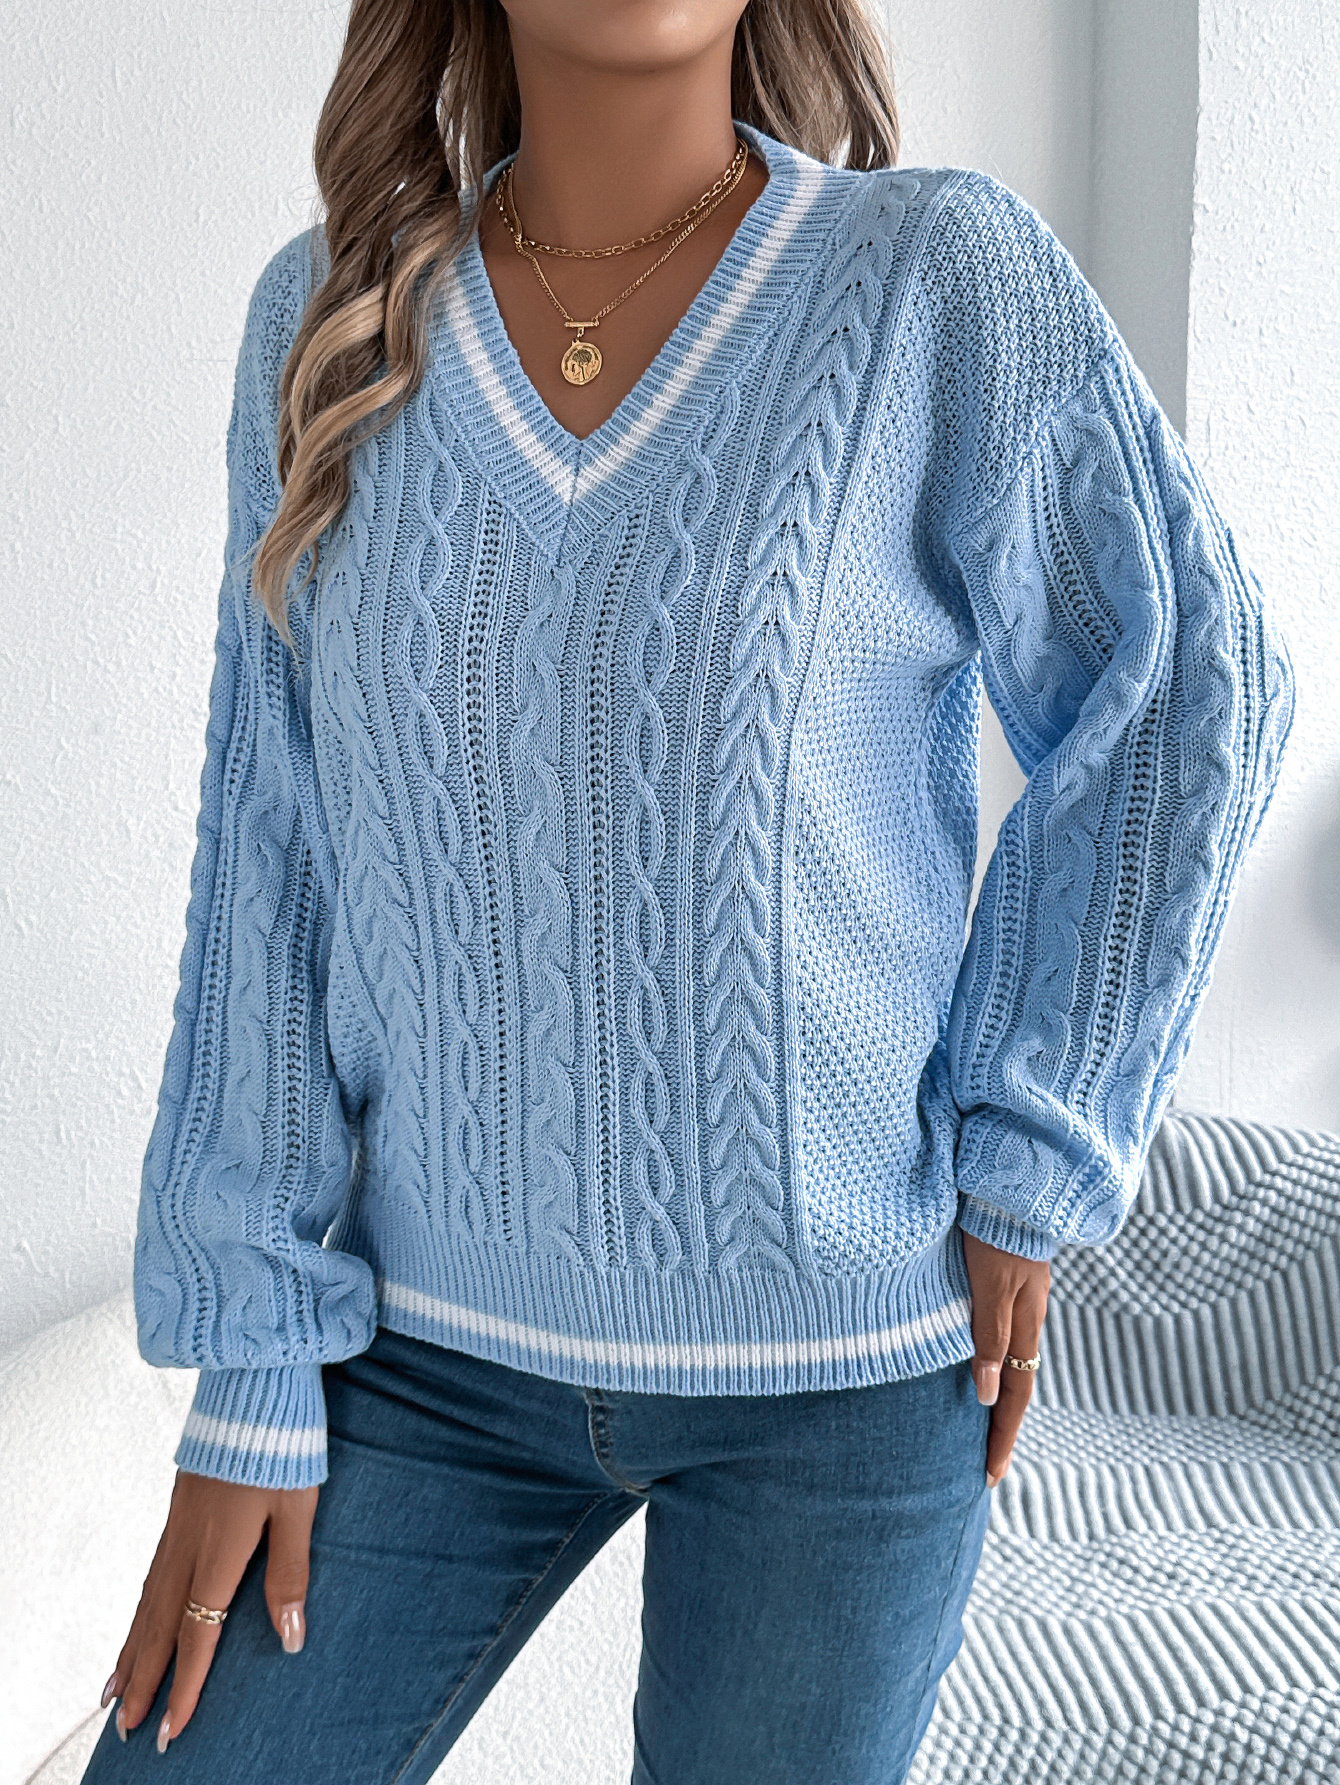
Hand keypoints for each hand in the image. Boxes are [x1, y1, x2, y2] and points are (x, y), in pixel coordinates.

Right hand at [101, 1469, 317, 1751]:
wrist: (252, 1384)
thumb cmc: (282, 1445)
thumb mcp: (298, 1508)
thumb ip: (290, 1572)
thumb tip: (290, 1636)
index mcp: (218, 1549)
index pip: (198, 1632)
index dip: (185, 1684)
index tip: (171, 1728)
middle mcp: (188, 1543)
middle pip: (160, 1626)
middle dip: (144, 1680)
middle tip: (129, 1726)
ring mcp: (178, 1525)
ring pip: (149, 1601)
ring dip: (134, 1650)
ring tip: (117, 1691)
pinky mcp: (178, 1509)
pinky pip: (151, 1574)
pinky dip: (140, 1609)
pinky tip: (141, 1621)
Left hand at [961, 1231, 1049, 1488]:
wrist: (1011, 1181)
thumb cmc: (994, 1231)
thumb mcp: (989, 1286)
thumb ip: (989, 1335)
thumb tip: (988, 1395)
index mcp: (1024, 1325)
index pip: (1015, 1396)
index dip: (1001, 1437)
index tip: (988, 1478)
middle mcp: (1027, 1317)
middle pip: (1017, 1384)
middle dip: (1002, 1427)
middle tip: (987, 1465)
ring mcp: (1022, 1298)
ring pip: (1012, 1361)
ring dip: (999, 1397)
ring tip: (983, 1425)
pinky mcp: (1011, 1279)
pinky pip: (1006, 1335)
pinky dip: (996, 1363)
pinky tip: (982, 1363)